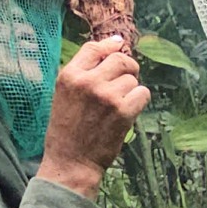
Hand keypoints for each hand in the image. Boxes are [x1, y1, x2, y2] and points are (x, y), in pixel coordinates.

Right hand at [34, 37, 148, 199]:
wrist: (71, 163)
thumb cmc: (66, 130)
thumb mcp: (63, 95)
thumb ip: (83, 72)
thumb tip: (114, 44)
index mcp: (70, 76)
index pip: (94, 48)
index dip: (110, 45)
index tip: (119, 44)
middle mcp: (88, 82)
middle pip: (120, 59)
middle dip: (127, 68)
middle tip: (124, 80)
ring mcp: (107, 96)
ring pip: (132, 79)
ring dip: (130, 90)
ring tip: (116, 106)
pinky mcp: (123, 111)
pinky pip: (143, 93)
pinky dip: (139, 101)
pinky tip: (127, 111)